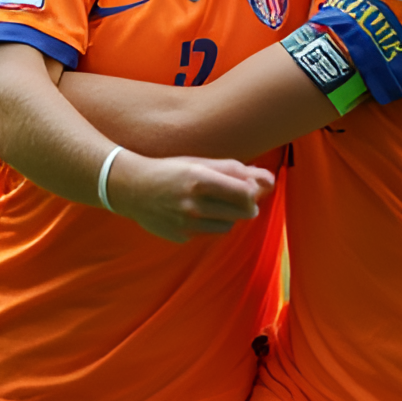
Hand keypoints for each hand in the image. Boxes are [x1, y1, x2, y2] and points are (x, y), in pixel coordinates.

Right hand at [108, 151, 275, 242]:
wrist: (132, 188)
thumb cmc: (171, 170)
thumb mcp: (201, 163)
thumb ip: (236, 170)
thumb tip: (269, 180)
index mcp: (200, 179)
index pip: (246, 193)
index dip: (252, 192)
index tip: (247, 187)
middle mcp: (193, 204)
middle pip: (242, 212)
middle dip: (245, 204)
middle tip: (235, 196)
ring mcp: (186, 224)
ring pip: (228, 225)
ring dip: (228, 215)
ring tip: (212, 203)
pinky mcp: (181, 237)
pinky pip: (208, 233)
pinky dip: (208, 224)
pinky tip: (193, 213)